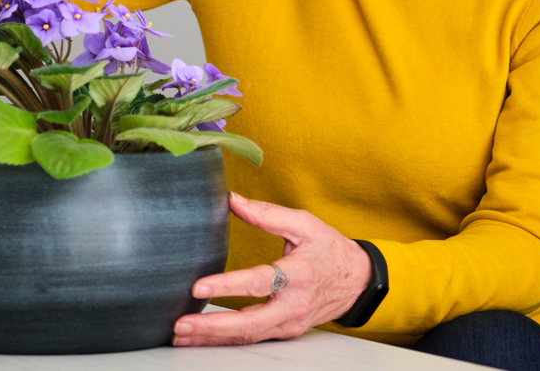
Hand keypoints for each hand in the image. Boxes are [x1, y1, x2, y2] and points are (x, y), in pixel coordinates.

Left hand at [172, 193, 371, 345]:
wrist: (357, 281)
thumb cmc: (329, 249)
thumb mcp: (304, 224)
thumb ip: (266, 213)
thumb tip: (231, 199)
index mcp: (298, 274)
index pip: (258, 282)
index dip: (227, 286)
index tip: (198, 288)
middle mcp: (293, 304)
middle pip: (249, 323)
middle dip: (212, 327)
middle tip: (181, 326)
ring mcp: (289, 322)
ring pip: (248, 336)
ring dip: (213, 338)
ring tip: (182, 336)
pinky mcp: (285, 331)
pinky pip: (252, 338)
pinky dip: (225, 340)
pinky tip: (203, 338)